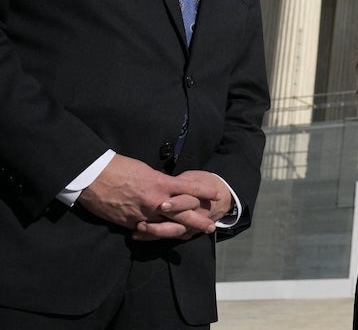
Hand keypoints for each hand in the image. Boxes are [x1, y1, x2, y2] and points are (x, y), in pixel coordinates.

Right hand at [77, 155, 221, 234]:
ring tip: (191, 236)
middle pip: (183, 214)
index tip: (217, 194)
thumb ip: (159, 182)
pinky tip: (163, 237)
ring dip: (180, 232)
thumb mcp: (145, 170)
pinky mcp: (129, 223)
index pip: (190, 188)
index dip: (204, 191)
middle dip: (199, 221)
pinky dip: (155, 234)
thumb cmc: (119, 167)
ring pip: (166, 226)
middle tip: (211, 227)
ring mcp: (143, 214)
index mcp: (161, 183)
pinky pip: (146, 231)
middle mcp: (156, 201)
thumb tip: (166, 188)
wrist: (93, 176)